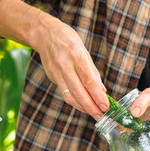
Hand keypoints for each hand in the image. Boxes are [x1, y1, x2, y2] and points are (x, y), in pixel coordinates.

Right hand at [0, 0, 108, 119]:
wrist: (43, 33)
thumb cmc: (67, 40)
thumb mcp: (84, 50)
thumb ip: (92, 71)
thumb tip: (102, 90)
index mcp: (76, 54)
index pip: (89, 80)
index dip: (98, 96)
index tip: (106, 106)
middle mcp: (65, 64)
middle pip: (79, 92)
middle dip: (91, 107)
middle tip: (102, 116)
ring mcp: (56, 72)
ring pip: (70, 96)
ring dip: (83, 108)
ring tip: (94, 113)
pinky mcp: (51, 77)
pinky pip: (64, 93)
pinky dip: (75, 101)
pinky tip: (83, 105)